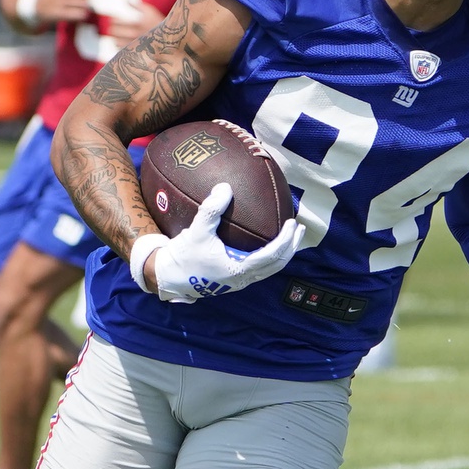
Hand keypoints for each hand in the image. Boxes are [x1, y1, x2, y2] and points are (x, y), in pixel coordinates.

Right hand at [144, 182, 304, 302]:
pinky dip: (269, 255)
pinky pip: (259, 267)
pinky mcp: (234, 279)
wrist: (169, 278)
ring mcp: (239, 281)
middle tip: (299, 228)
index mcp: (238, 270)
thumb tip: (225, 187)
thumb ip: (211, 210)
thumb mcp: (196, 231)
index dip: (285, 241)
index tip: (293, 223)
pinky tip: (267, 242)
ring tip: (290, 236)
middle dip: (291, 247)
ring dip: (282, 253)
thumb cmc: (183, 256)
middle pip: (277, 265)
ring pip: (269, 269)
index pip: (271, 256)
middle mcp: (243, 279)